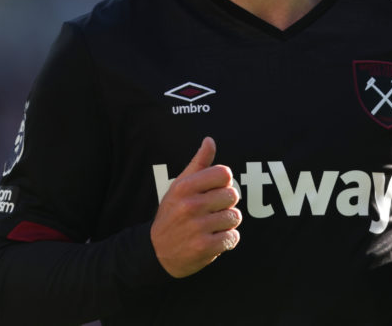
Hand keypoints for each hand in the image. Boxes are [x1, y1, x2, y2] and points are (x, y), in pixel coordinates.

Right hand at [150, 136, 241, 277]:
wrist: (156, 252)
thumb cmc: (172, 213)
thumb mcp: (180, 186)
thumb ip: (198, 163)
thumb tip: (210, 140)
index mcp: (185, 187)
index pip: (224, 173)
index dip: (224, 182)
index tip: (215, 190)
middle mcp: (190, 206)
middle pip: (233, 195)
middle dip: (227, 204)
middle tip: (213, 210)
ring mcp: (197, 228)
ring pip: (235, 217)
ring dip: (228, 223)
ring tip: (213, 226)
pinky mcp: (204, 247)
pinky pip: (233, 237)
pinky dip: (228, 240)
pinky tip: (214, 239)